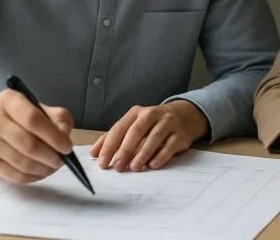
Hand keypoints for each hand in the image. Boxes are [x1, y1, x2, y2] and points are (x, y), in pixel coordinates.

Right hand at [0, 89, 73, 183]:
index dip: (53, 136)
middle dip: (50, 156)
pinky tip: (42, 171)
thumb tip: (64, 136)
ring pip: (22, 163)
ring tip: (54, 166)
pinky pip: (15, 176)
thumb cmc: (23, 116)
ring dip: (44, 168)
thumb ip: (58, 118)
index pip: (32, 119)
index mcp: (8, 100)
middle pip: (28, 144)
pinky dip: (34, 177)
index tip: (67, 147)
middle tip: (62, 160)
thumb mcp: (42, 108)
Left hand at [90, 100, 208, 171]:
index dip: (110, 145)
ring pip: (154, 138)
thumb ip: (114, 137)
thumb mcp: (134, 124)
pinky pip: (170, 145)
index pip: (120, 128)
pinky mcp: (180, 134)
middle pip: (136, 131)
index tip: (102, 161)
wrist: (184, 115)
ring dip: (142, 154)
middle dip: (125, 150)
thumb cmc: (153, 123)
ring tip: (134, 168)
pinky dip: (161, 156)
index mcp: (136, 112)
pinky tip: (153, 165)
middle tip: (117, 167)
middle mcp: (152, 114)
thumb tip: (95, 153)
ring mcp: (168, 123)